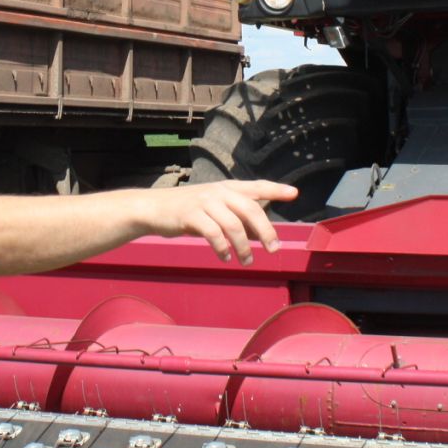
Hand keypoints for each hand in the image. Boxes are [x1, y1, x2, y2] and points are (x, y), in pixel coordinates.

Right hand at [149, 180, 297, 263]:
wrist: (154, 208)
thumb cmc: (188, 210)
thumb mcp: (214, 207)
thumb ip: (236, 216)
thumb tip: (260, 234)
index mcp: (227, 188)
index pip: (256, 186)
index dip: (275, 189)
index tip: (294, 193)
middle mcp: (219, 192)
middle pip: (250, 209)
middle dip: (265, 231)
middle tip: (273, 250)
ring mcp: (204, 202)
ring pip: (233, 225)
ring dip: (243, 246)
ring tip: (247, 261)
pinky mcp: (190, 215)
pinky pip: (213, 233)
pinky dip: (222, 248)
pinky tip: (225, 257)